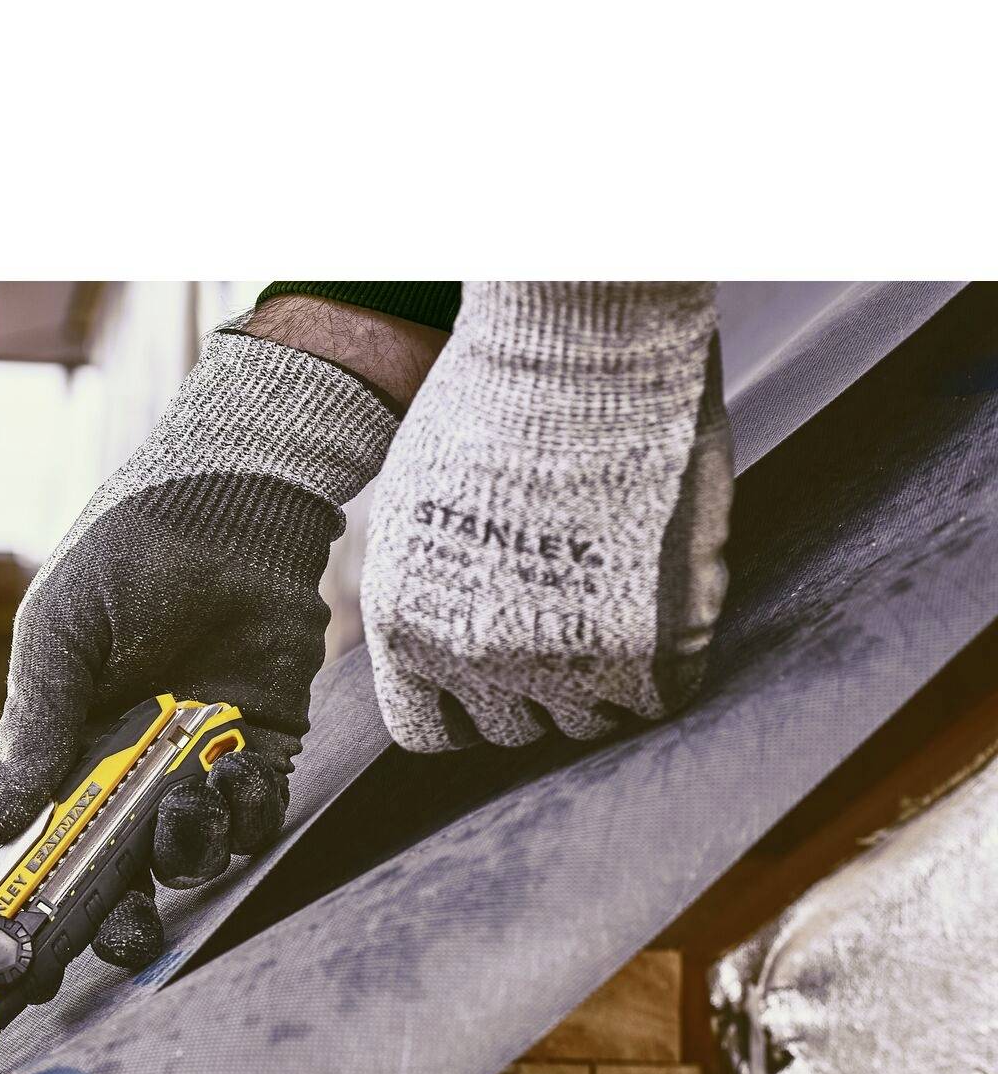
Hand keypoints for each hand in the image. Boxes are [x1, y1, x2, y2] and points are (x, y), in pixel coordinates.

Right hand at [0, 322, 398, 974]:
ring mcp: (195, 769)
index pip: (41, 850)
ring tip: (186, 800)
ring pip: (188, 856)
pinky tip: (231, 772)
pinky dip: (243, 814)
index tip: (22, 961)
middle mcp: (127, 777)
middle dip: (116, 920)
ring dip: (186, 850)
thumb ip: (35, 729)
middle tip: (120, 930)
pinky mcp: (262, 750)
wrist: (227, 505)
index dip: (31, 909)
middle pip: (117, 879)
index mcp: (63, 756)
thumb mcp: (58, 637)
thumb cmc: (122, 561)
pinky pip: (253, 816)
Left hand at [361, 282, 731, 751]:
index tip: (499, 673)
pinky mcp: (646, 643)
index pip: (428, 730)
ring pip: (592, 720)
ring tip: (620, 593)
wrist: (577, 343)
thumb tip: (445, 647)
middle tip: (573, 616)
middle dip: (541, 685)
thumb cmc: (499, 402)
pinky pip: (661, 694)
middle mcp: (471, 657)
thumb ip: (432, 592)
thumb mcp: (419, 511)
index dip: (468, 706)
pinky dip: (670, 658)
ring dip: (608, 673)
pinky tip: (665, 594)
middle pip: (515, 728)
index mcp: (404, 628)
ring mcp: (559, 656)